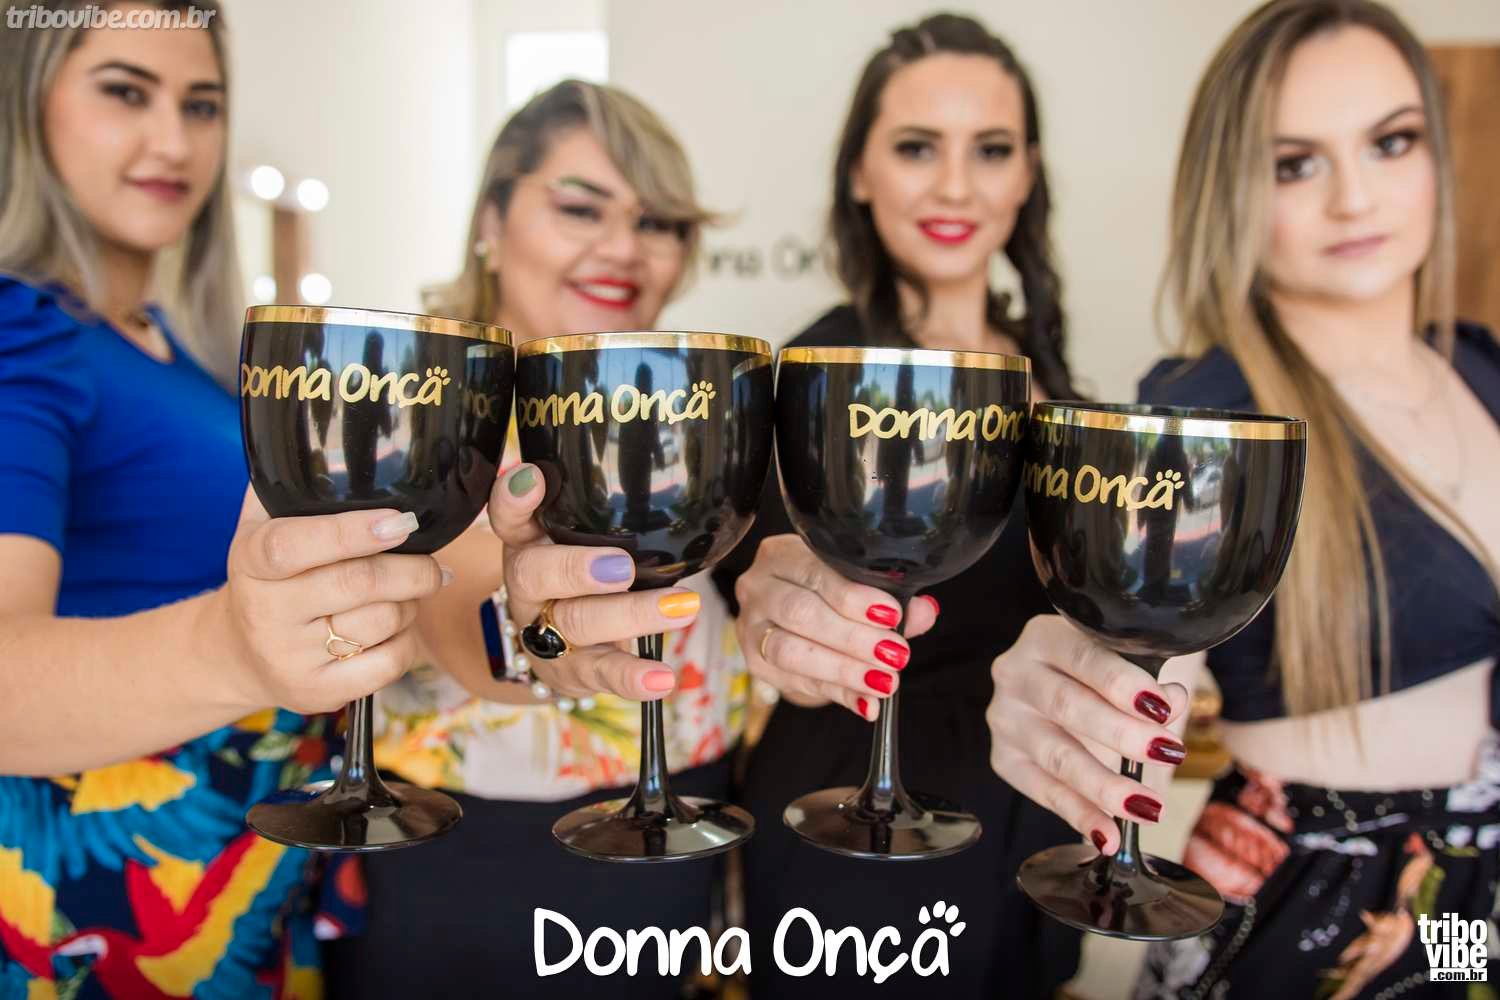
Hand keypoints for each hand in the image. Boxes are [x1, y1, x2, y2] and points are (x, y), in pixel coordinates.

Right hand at [219, 490, 448, 713]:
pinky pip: (389, 663)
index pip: (295, 544)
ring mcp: (289, 657)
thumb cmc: (271, 574)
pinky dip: (408, 640)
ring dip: (411, 602)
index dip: (352, 532)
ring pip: (382, 621)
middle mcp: (265, 612)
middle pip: (358, 584)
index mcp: (252, 561)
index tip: (400, 521)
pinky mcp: (317, 692)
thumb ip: (293, 485)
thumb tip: (333, 436)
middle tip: (432, 562)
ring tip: (409, 591)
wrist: (239, 652)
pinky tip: (398, 626)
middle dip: (411, 569)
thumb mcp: (263, 525)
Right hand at [488, 464, 700, 700]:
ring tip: (680, 606)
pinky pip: (603, 674)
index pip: (508, 517)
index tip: (533, 480)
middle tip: (621, 566)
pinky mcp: (574, 673)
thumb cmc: (576, 576)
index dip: (514, 499)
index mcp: (525, 544)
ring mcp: (546, 634)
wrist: (552, 647)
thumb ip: (596, 513)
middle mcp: (527, 588)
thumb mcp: (573, 540)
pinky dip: (634, 678)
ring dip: (631, 614)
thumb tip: (667, 485)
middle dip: (577, 569)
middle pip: (537, 575)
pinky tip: (662, 679)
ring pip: (577, 624)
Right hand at [733, 534, 938, 719]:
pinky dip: (837, 693)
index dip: (853, 596)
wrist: (790, 620)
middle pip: (801, 612)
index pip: (815, 571)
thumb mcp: (856, 587)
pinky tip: (865, 702)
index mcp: (782, 555)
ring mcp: (750, 626)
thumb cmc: (826, 594)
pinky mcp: (756, 663)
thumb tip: (924, 611)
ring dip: (843, 670)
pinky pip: (796, 682)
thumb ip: (890, 600)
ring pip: (790, 650)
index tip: (891, 615)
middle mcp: (758, 586)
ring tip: (883, 681)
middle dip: (852, 638)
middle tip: (894, 655)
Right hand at [986, 614, 1190, 851]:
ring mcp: (1006, 718)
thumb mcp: (1125, 663)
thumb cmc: (1099, 674)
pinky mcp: (1004, 758)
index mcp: (1044, 636)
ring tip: (1147, 806)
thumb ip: (1149, 680)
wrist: (1062, 689)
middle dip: (1122, 734)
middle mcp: (1015, 673)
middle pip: (1068, 706)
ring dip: (1104, 786)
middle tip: (1168, 753)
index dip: (1122, 682)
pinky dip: (1079, 815)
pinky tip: (1108, 834)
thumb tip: (1171, 701)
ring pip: (1056, 756)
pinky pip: (1043, 791)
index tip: (1162, 707)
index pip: (1083, 656)